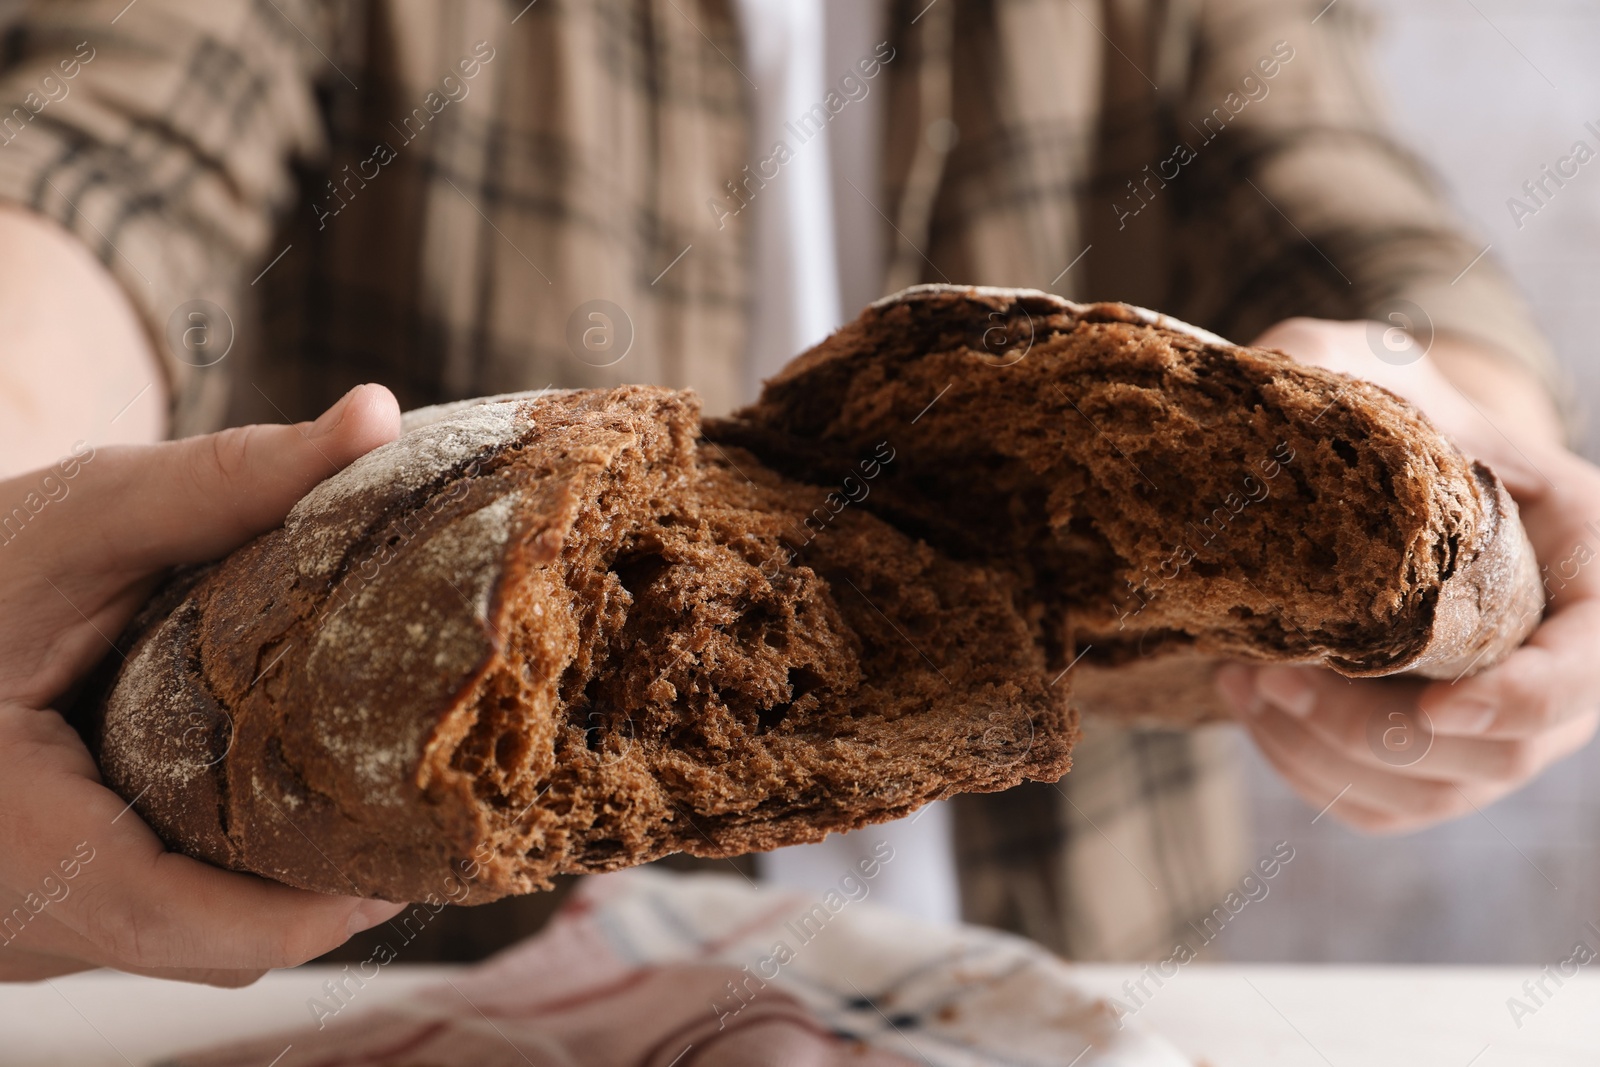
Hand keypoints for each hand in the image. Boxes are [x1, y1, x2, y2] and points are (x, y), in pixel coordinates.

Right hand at [0, 384, 405, 984]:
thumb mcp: (80, 516)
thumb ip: (223, 479)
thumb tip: (375, 415)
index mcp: (5, 830)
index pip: (169, 919)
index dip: (298, 914)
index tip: (401, 867)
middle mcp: (5, 910)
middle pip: (193, 946)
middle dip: (309, 902)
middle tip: (413, 831)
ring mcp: (15, 925)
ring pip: (172, 945)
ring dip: (267, 899)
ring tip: (364, 822)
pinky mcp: (32, 912)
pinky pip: (144, 928)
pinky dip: (217, 888)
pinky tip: (279, 821)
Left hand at [1216, 318, 1599, 831]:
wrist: (1362, 464)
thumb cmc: (1380, 406)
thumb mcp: (1367, 372)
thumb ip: (1342, 378)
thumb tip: (1283, 410)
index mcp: (1588, 558)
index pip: (1592, 663)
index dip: (1526, 697)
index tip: (1435, 707)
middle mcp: (1561, 652)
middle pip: (1503, 749)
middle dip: (1375, 728)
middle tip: (1271, 673)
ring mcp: (1499, 715)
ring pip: (1435, 790)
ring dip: (1327, 754)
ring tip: (1240, 681)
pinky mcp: (1433, 755)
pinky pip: (1383, 806)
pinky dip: (1310, 772)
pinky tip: (1249, 705)